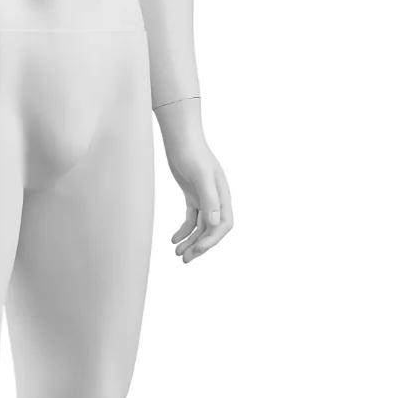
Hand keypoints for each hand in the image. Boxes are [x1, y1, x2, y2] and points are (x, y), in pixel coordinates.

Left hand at [154, 98, 232, 264]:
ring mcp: (204, 197)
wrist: (180, 137)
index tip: (198, 248)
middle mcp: (216, 198)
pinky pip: (191, 218)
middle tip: (185, 260)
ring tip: (177, 253)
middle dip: (200, 246)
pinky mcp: (192, 195)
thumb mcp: (200, 176)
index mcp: (223, 195)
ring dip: (191, 241)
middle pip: (212, 229)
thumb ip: (209, 199)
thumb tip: (215, 223)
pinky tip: (173, 239)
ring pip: (201, 227)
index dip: (213, 239)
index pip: (224, 225)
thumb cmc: (191, 152)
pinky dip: (184, 230)